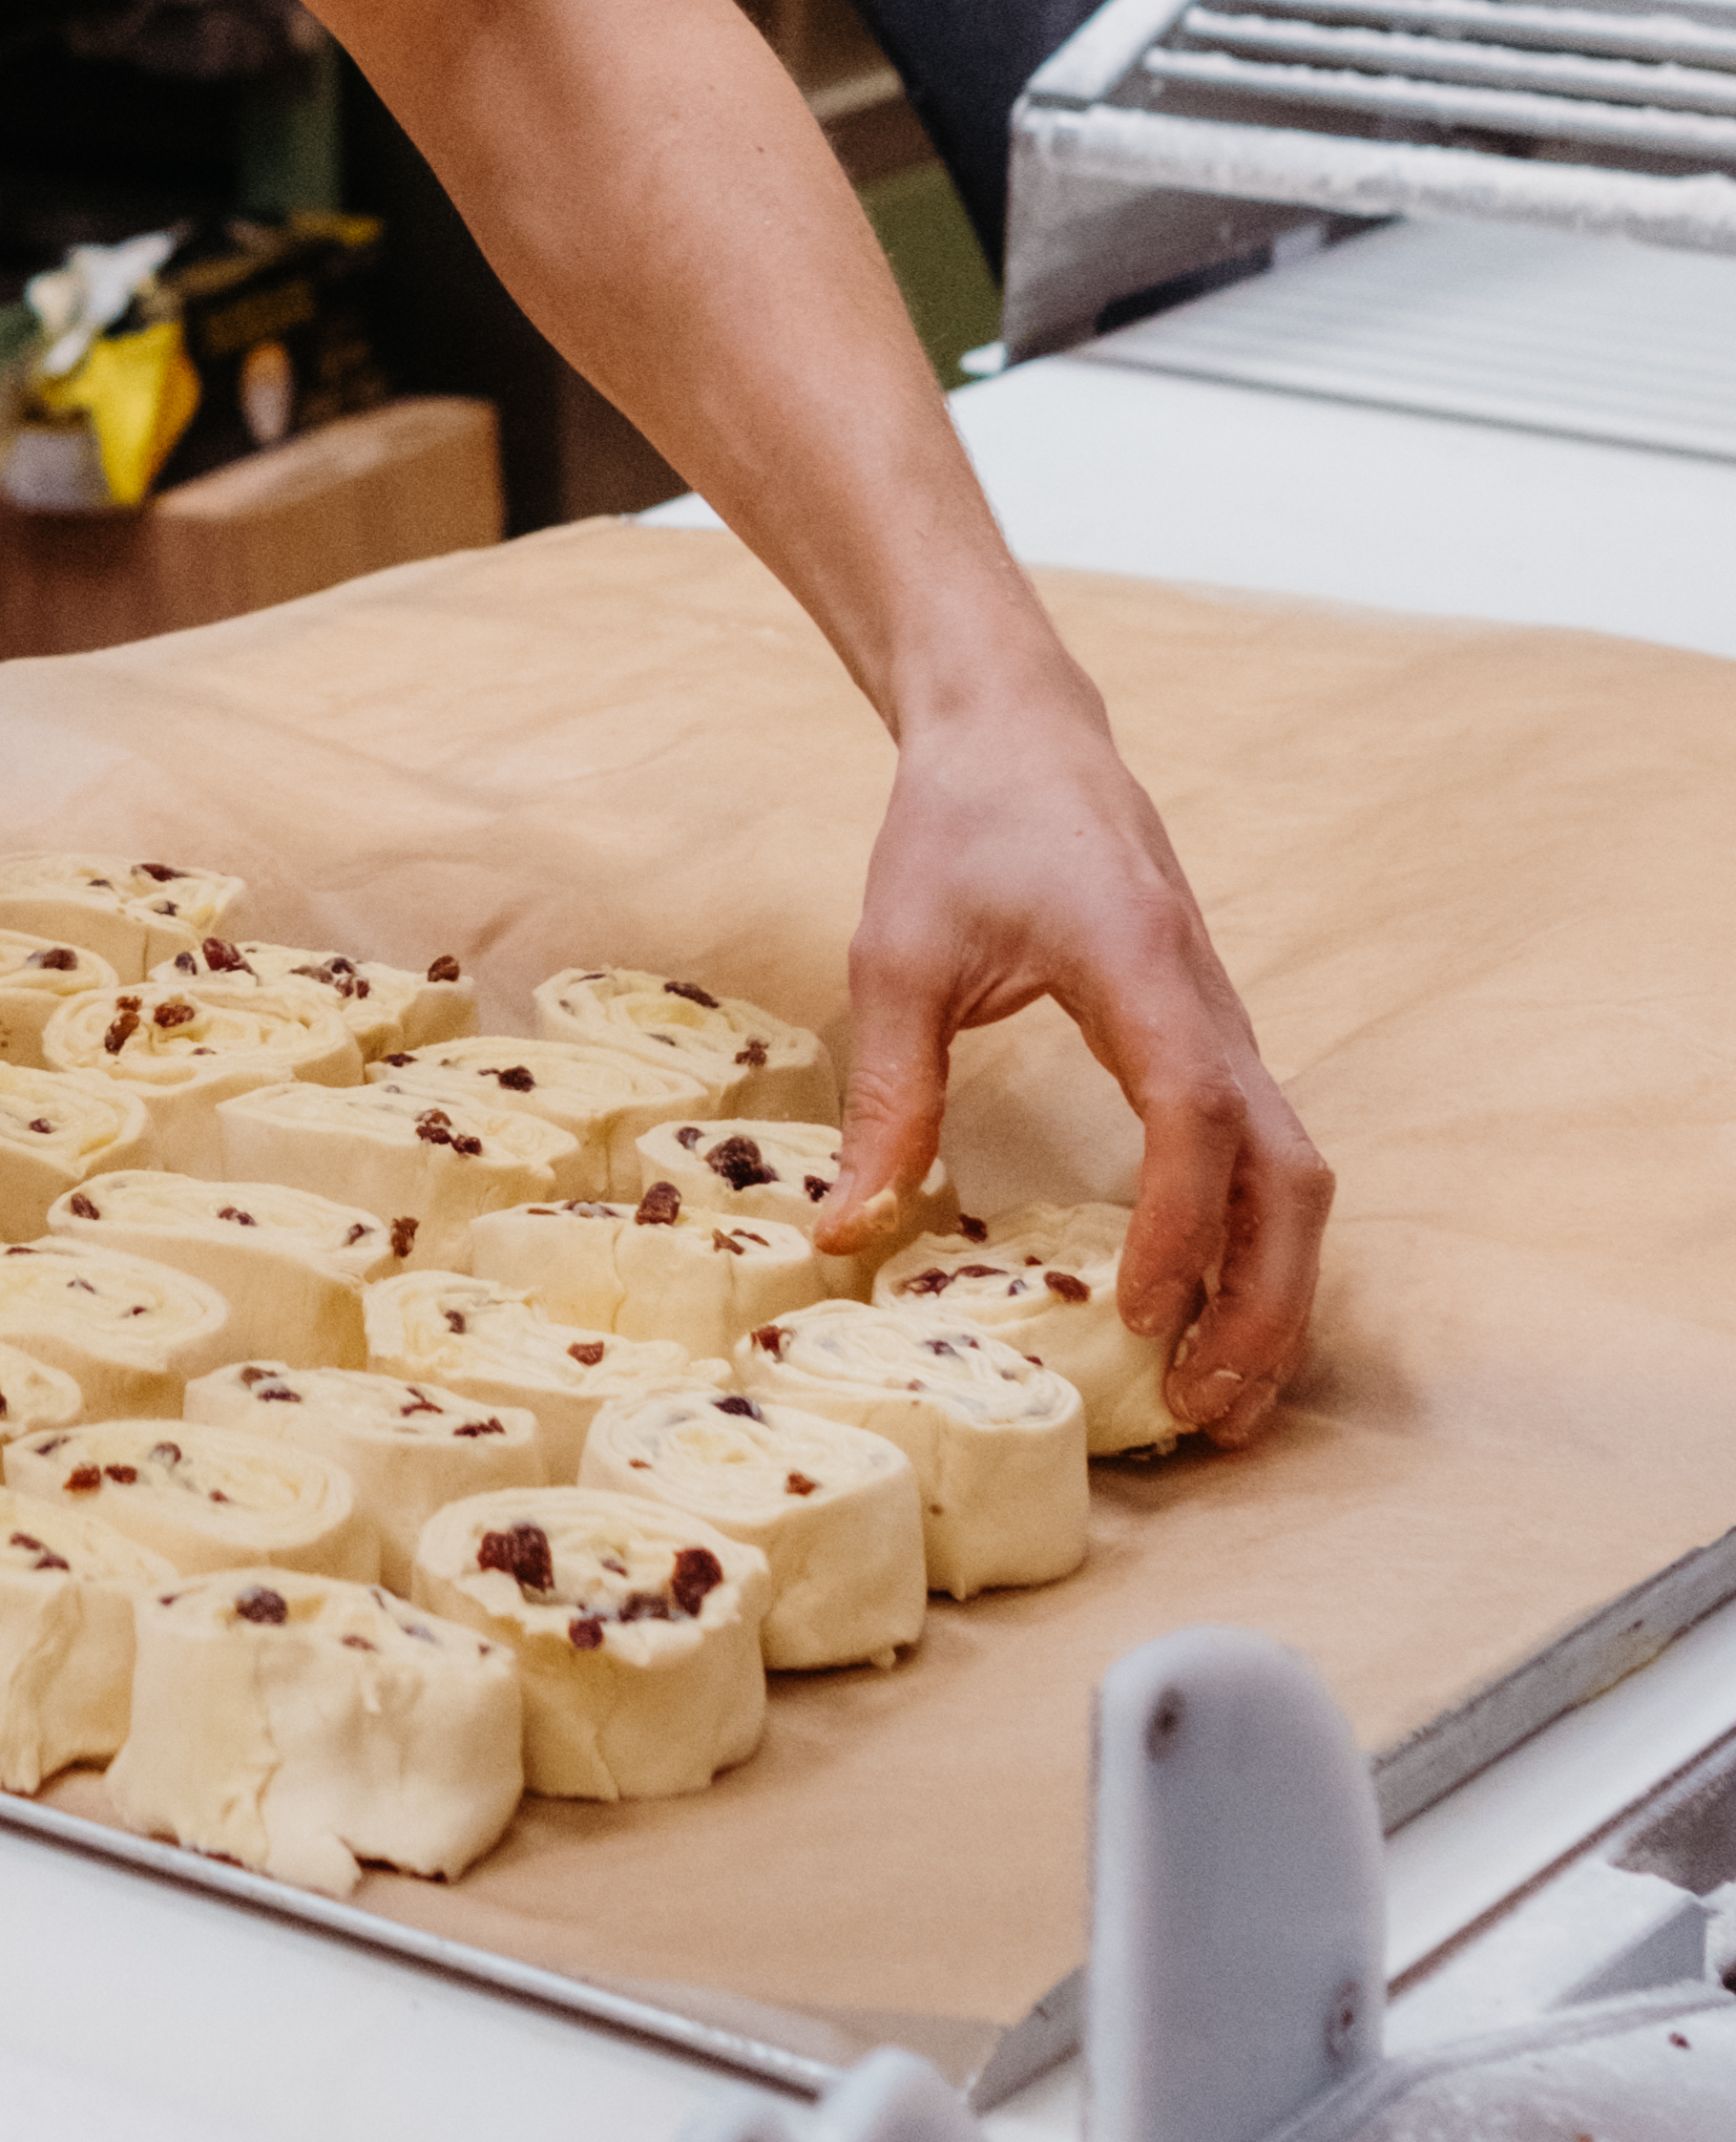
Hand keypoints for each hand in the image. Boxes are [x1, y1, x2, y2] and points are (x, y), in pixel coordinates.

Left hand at [818, 664, 1331, 1444]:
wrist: (1019, 733)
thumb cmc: (958, 827)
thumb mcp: (897, 956)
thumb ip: (887, 1095)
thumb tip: (846, 1232)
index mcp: (1140, 968)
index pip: (1196, 1114)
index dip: (1181, 1225)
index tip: (1141, 1314)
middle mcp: (1209, 1003)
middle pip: (1288, 1171)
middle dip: (1264, 1299)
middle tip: (1203, 1408)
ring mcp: (1223, 1023)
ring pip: (1295, 1174)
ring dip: (1273, 1289)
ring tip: (1217, 1395)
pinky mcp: (1210, 1039)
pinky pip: (1263, 1156)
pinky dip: (1252, 1245)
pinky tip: (1207, 1314)